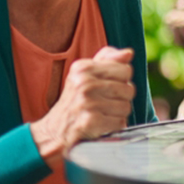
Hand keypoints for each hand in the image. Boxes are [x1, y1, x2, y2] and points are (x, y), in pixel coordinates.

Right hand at [30, 46, 135, 165]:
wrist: (54, 131)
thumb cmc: (75, 100)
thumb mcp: (85, 74)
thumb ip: (108, 59)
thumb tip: (128, 53)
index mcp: (83, 68)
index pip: (125, 69)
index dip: (121, 80)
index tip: (106, 86)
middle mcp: (84, 83)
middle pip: (128, 89)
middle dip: (121, 98)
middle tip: (103, 103)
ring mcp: (87, 102)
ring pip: (126, 107)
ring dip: (118, 114)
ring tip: (102, 113)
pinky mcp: (91, 121)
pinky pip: (120, 122)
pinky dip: (114, 126)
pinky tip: (101, 124)